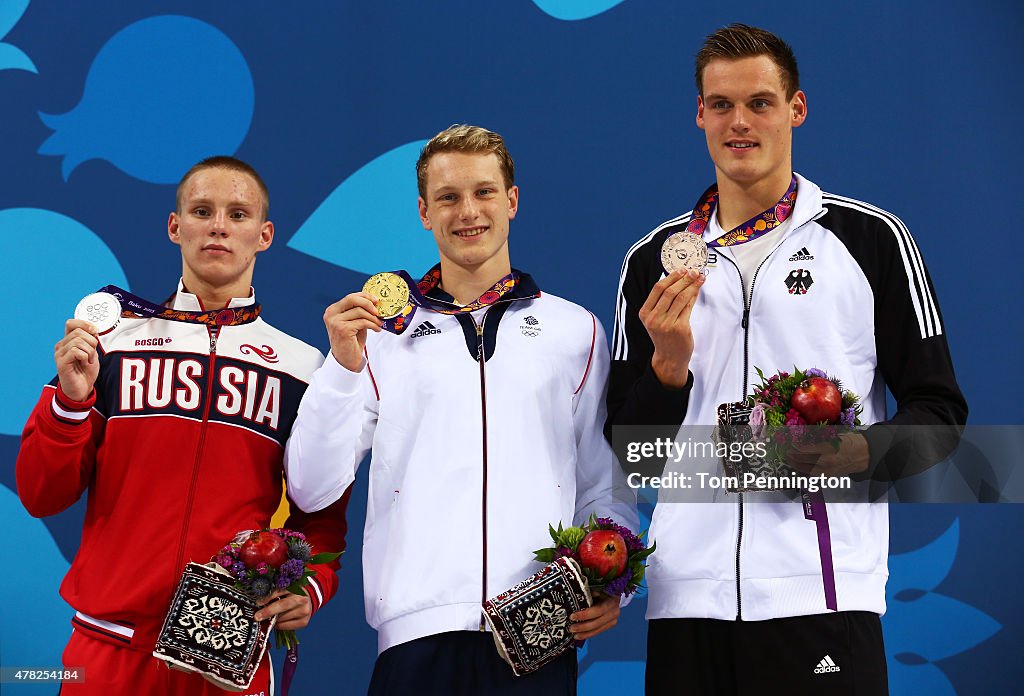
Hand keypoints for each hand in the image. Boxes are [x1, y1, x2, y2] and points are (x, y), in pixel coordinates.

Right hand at [55, 319, 99, 401]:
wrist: (82, 388)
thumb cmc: (85, 371)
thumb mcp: (92, 352)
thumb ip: (90, 341)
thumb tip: (93, 330)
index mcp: (68, 341)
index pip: (71, 323)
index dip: (85, 324)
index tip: (95, 332)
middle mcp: (61, 346)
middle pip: (78, 332)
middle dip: (91, 342)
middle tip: (92, 354)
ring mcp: (59, 354)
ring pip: (78, 341)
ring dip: (89, 351)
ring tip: (88, 360)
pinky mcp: (61, 363)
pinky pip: (75, 351)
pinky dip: (85, 356)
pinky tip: (85, 363)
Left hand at [254, 589, 311, 630]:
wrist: (308, 600)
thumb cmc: (292, 594)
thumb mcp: (284, 589)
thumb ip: (274, 593)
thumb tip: (259, 603)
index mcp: (296, 587)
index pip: (281, 591)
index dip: (268, 597)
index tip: (258, 603)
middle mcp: (302, 599)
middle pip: (283, 605)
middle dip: (269, 611)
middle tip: (257, 616)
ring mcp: (304, 611)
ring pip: (284, 617)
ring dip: (273, 619)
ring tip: (267, 619)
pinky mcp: (304, 621)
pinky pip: (288, 626)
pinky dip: (279, 625)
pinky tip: (277, 622)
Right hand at [323, 292, 382, 371]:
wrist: (347, 359)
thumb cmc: (351, 341)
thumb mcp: (354, 322)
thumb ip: (359, 311)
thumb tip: (374, 302)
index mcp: (333, 310)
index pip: (350, 297)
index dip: (365, 296)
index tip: (376, 301)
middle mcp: (331, 314)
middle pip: (352, 299)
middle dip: (368, 303)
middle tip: (378, 310)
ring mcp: (335, 322)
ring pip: (360, 312)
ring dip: (373, 317)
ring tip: (379, 323)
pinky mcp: (343, 329)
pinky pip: (363, 322)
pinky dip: (373, 325)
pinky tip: (376, 329)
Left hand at [569, 591, 619, 639]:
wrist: (614, 594)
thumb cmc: (603, 590)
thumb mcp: (597, 588)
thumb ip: (588, 593)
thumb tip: (575, 597)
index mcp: (610, 601)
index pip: (597, 610)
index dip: (584, 615)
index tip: (572, 616)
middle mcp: (614, 612)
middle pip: (597, 622)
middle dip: (583, 627)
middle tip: (571, 628)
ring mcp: (613, 620)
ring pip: (598, 629)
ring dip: (585, 633)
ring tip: (574, 635)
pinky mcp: (610, 625)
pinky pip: (599, 631)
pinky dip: (589, 634)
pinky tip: (580, 635)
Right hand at [639, 269, 704, 387]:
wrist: (670, 357)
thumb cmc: (665, 336)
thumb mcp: (658, 318)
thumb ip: (665, 301)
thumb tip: (680, 279)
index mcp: (645, 313)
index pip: (657, 289)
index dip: (671, 277)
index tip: (682, 270)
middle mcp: (654, 318)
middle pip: (669, 291)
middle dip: (683, 279)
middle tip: (693, 271)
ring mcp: (666, 324)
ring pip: (680, 298)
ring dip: (692, 285)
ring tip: (699, 278)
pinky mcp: (680, 328)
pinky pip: (688, 307)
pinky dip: (694, 296)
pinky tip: (698, 290)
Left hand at [786, 432, 869, 477]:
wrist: (864, 455)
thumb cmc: (849, 441)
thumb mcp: (833, 435)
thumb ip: (817, 438)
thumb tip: (801, 437)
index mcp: (827, 449)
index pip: (803, 449)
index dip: (794, 446)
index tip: (788, 442)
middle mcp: (825, 462)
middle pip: (801, 460)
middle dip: (791, 455)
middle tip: (785, 450)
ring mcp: (826, 471)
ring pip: (804, 469)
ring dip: (794, 464)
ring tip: (788, 459)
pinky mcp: (828, 476)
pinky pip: (811, 474)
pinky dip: (803, 469)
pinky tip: (798, 465)